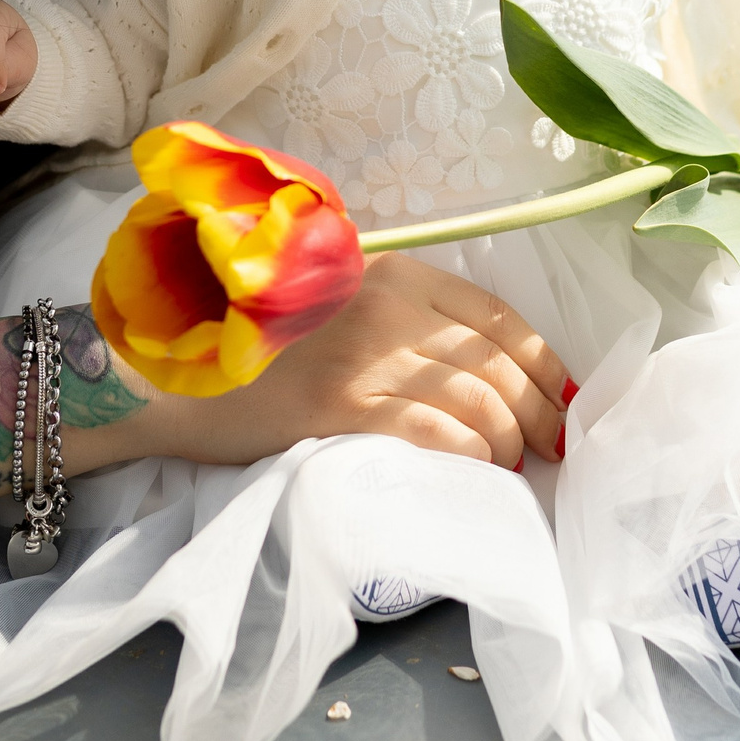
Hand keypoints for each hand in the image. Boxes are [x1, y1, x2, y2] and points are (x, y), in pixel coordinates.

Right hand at [159, 253, 570, 470]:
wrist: (177, 374)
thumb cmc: (262, 343)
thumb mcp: (341, 303)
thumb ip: (403, 314)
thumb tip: (487, 364)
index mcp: (393, 273)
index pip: (496, 317)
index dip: (544, 364)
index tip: (563, 399)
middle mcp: (385, 306)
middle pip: (494, 362)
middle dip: (538, 411)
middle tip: (550, 445)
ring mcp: (363, 356)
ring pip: (474, 401)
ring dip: (507, 440)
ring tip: (511, 463)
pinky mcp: (341, 407)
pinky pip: (434, 432)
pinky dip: (470, 453)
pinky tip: (478, 468)